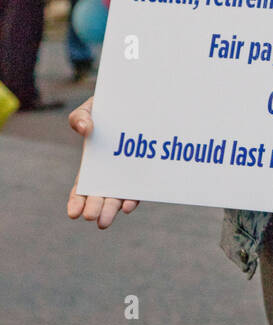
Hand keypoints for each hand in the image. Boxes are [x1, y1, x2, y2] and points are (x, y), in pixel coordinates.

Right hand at [67, 96, 138, 227]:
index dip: (77, 201)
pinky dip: (133, 198)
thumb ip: (80, 117)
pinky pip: (140, 188)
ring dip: (112, 209)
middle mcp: (111, 173)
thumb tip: (85, 130)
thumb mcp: (90, 109)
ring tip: (104, 222)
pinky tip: (128, 205)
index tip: (73, 213)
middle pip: (101, 196)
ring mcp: (130, 173)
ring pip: (119, 196)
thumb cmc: (109, 107)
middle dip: (95, 208)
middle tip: (91, 218)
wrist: (138, 102)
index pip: (82, 188)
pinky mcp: (146, 171)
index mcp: (93, 164)